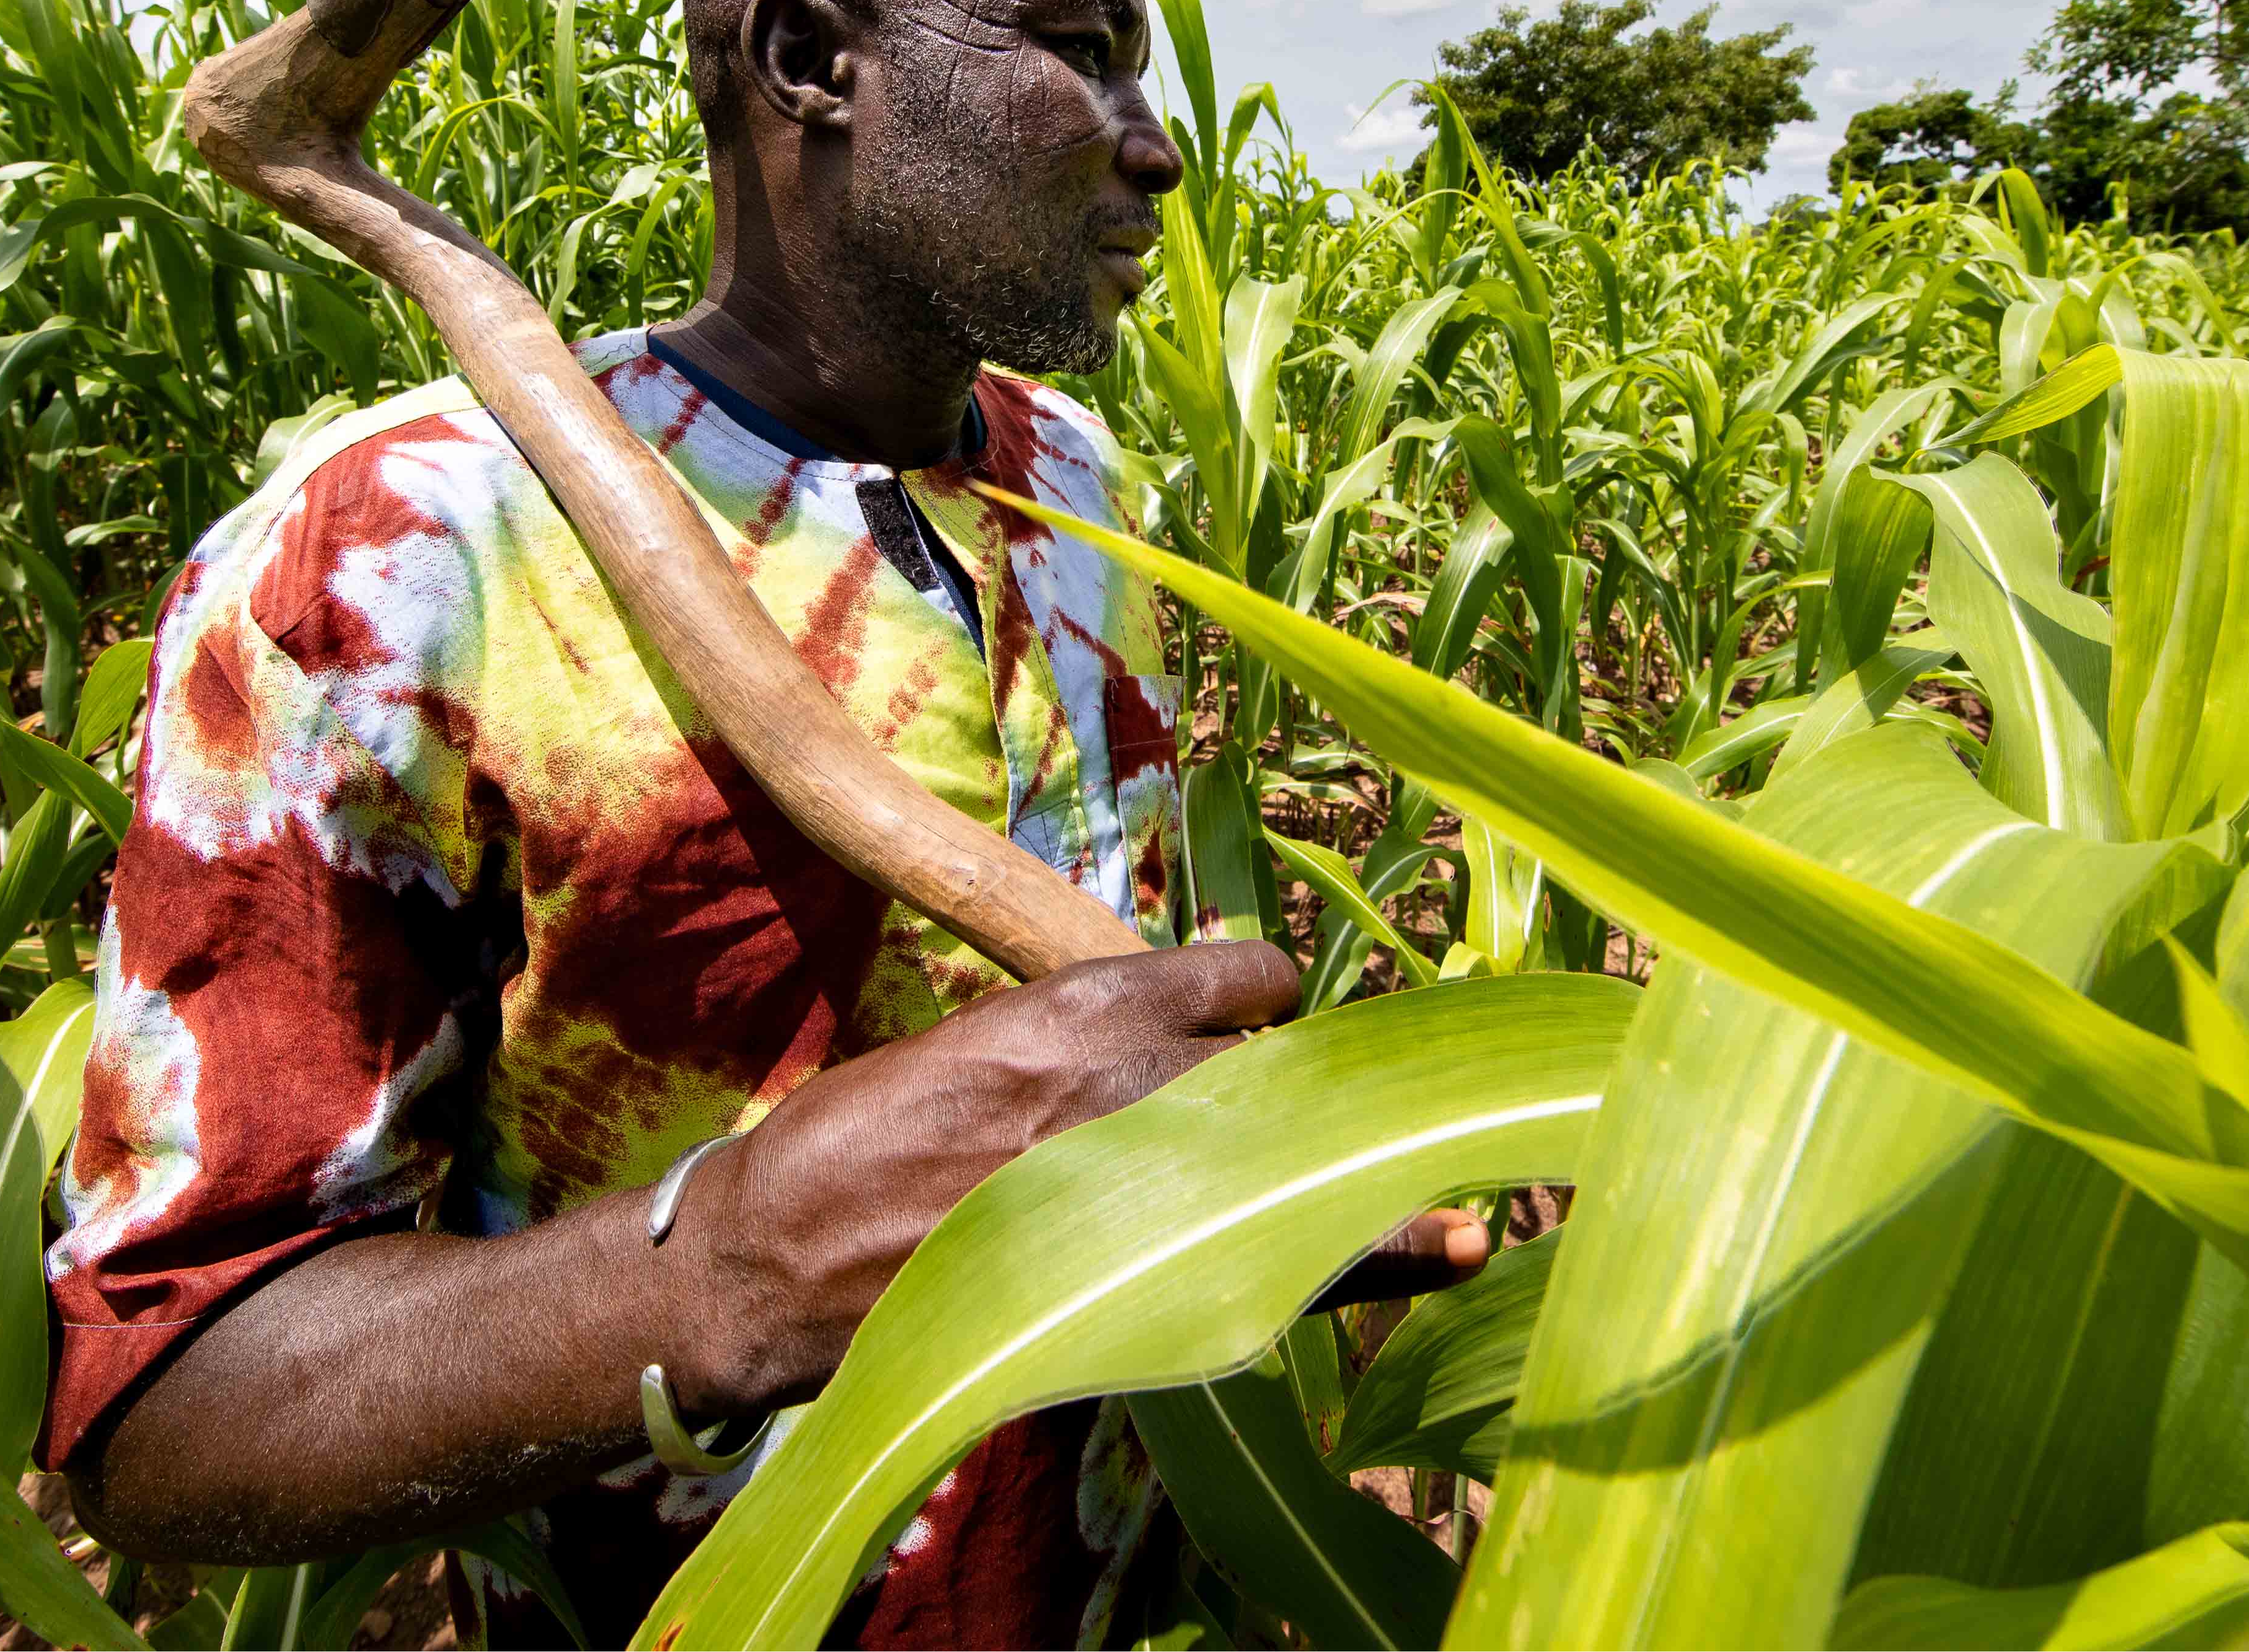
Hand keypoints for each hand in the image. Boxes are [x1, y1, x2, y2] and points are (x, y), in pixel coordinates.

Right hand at [664, 941, 1486, 1414]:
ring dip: (1382, 1174)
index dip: (1271, 1005)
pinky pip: (1281, 1255)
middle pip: (1291, 1070)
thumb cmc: (859, 1142)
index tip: (1286, 1033)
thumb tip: (1170, 1040)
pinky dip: (1374, 1252)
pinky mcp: (1128, 1269)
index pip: (1241, 978)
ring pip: (1305, 1159)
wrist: (774, 1254)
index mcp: (1081, 1006)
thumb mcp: (976, 1048)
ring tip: (1474, 1205)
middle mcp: (1128, 1078)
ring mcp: (1138, 1177)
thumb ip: (1081, 1044)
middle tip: (1383, 1116)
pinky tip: (1453, 1247)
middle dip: (1338, 1093)